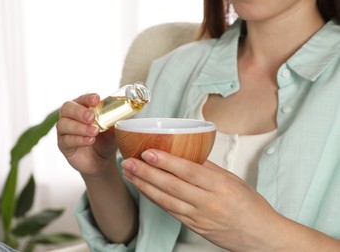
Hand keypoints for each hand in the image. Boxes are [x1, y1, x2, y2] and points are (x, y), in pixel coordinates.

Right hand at [56, 93, 117, 176]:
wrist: (102, 161)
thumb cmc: (105, 140)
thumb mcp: (112, 131)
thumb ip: (114, 123)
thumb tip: (121, 116)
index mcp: (82, 108)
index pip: (81, 99)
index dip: (87, 98)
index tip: (97, 99)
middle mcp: (70, 117)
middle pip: (67, 108)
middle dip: (79, 111)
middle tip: (91, 117)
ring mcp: (64, 131)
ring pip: (64, 124)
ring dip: (79, 127)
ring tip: (94, 131)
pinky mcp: (64, 145)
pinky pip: (66, 140)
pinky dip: (78, 139)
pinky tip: (89, 141)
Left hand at [121, 149, 285, 250]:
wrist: (261, 236)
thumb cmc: (250, 206)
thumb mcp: (233, 180)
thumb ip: (209, 168)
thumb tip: (187, 153)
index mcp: (220, 186)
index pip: (188, 171)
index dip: (166, 162)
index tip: (147, 152)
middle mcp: (208, 202)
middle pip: (172, 186)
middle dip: (147, 173)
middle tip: (129, 161)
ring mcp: (199, 217)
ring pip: (166, 200)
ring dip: (145, 186)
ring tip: (130, 174)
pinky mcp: (194, 227)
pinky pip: (170, 211)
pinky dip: (155, 199)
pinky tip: (144, 189)